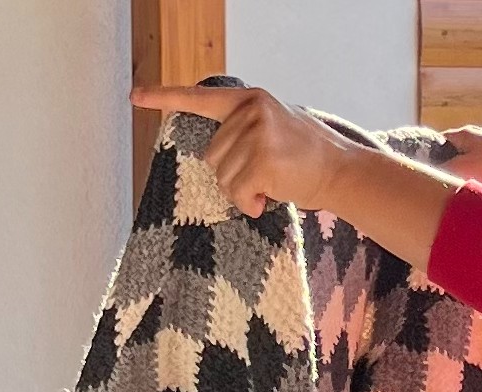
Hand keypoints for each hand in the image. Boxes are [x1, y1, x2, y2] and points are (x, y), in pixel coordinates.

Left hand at [131, 85, 362, 216]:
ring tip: (274, 186)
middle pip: (212, 155)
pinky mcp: (262, 160)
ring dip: (244, 192)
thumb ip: (248, 129)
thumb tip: (217, 155)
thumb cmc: (313, 157)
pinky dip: (250, 204)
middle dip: (234, 174)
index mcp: (251, 100)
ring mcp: (257, 134)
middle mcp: (251, 111)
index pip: (200, 98)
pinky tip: (270, 199)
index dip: (164, 97)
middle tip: (267, 176)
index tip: (135, 96)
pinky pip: (237, 193)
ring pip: (222, 177)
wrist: (346, 173)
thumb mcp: (279, 127)